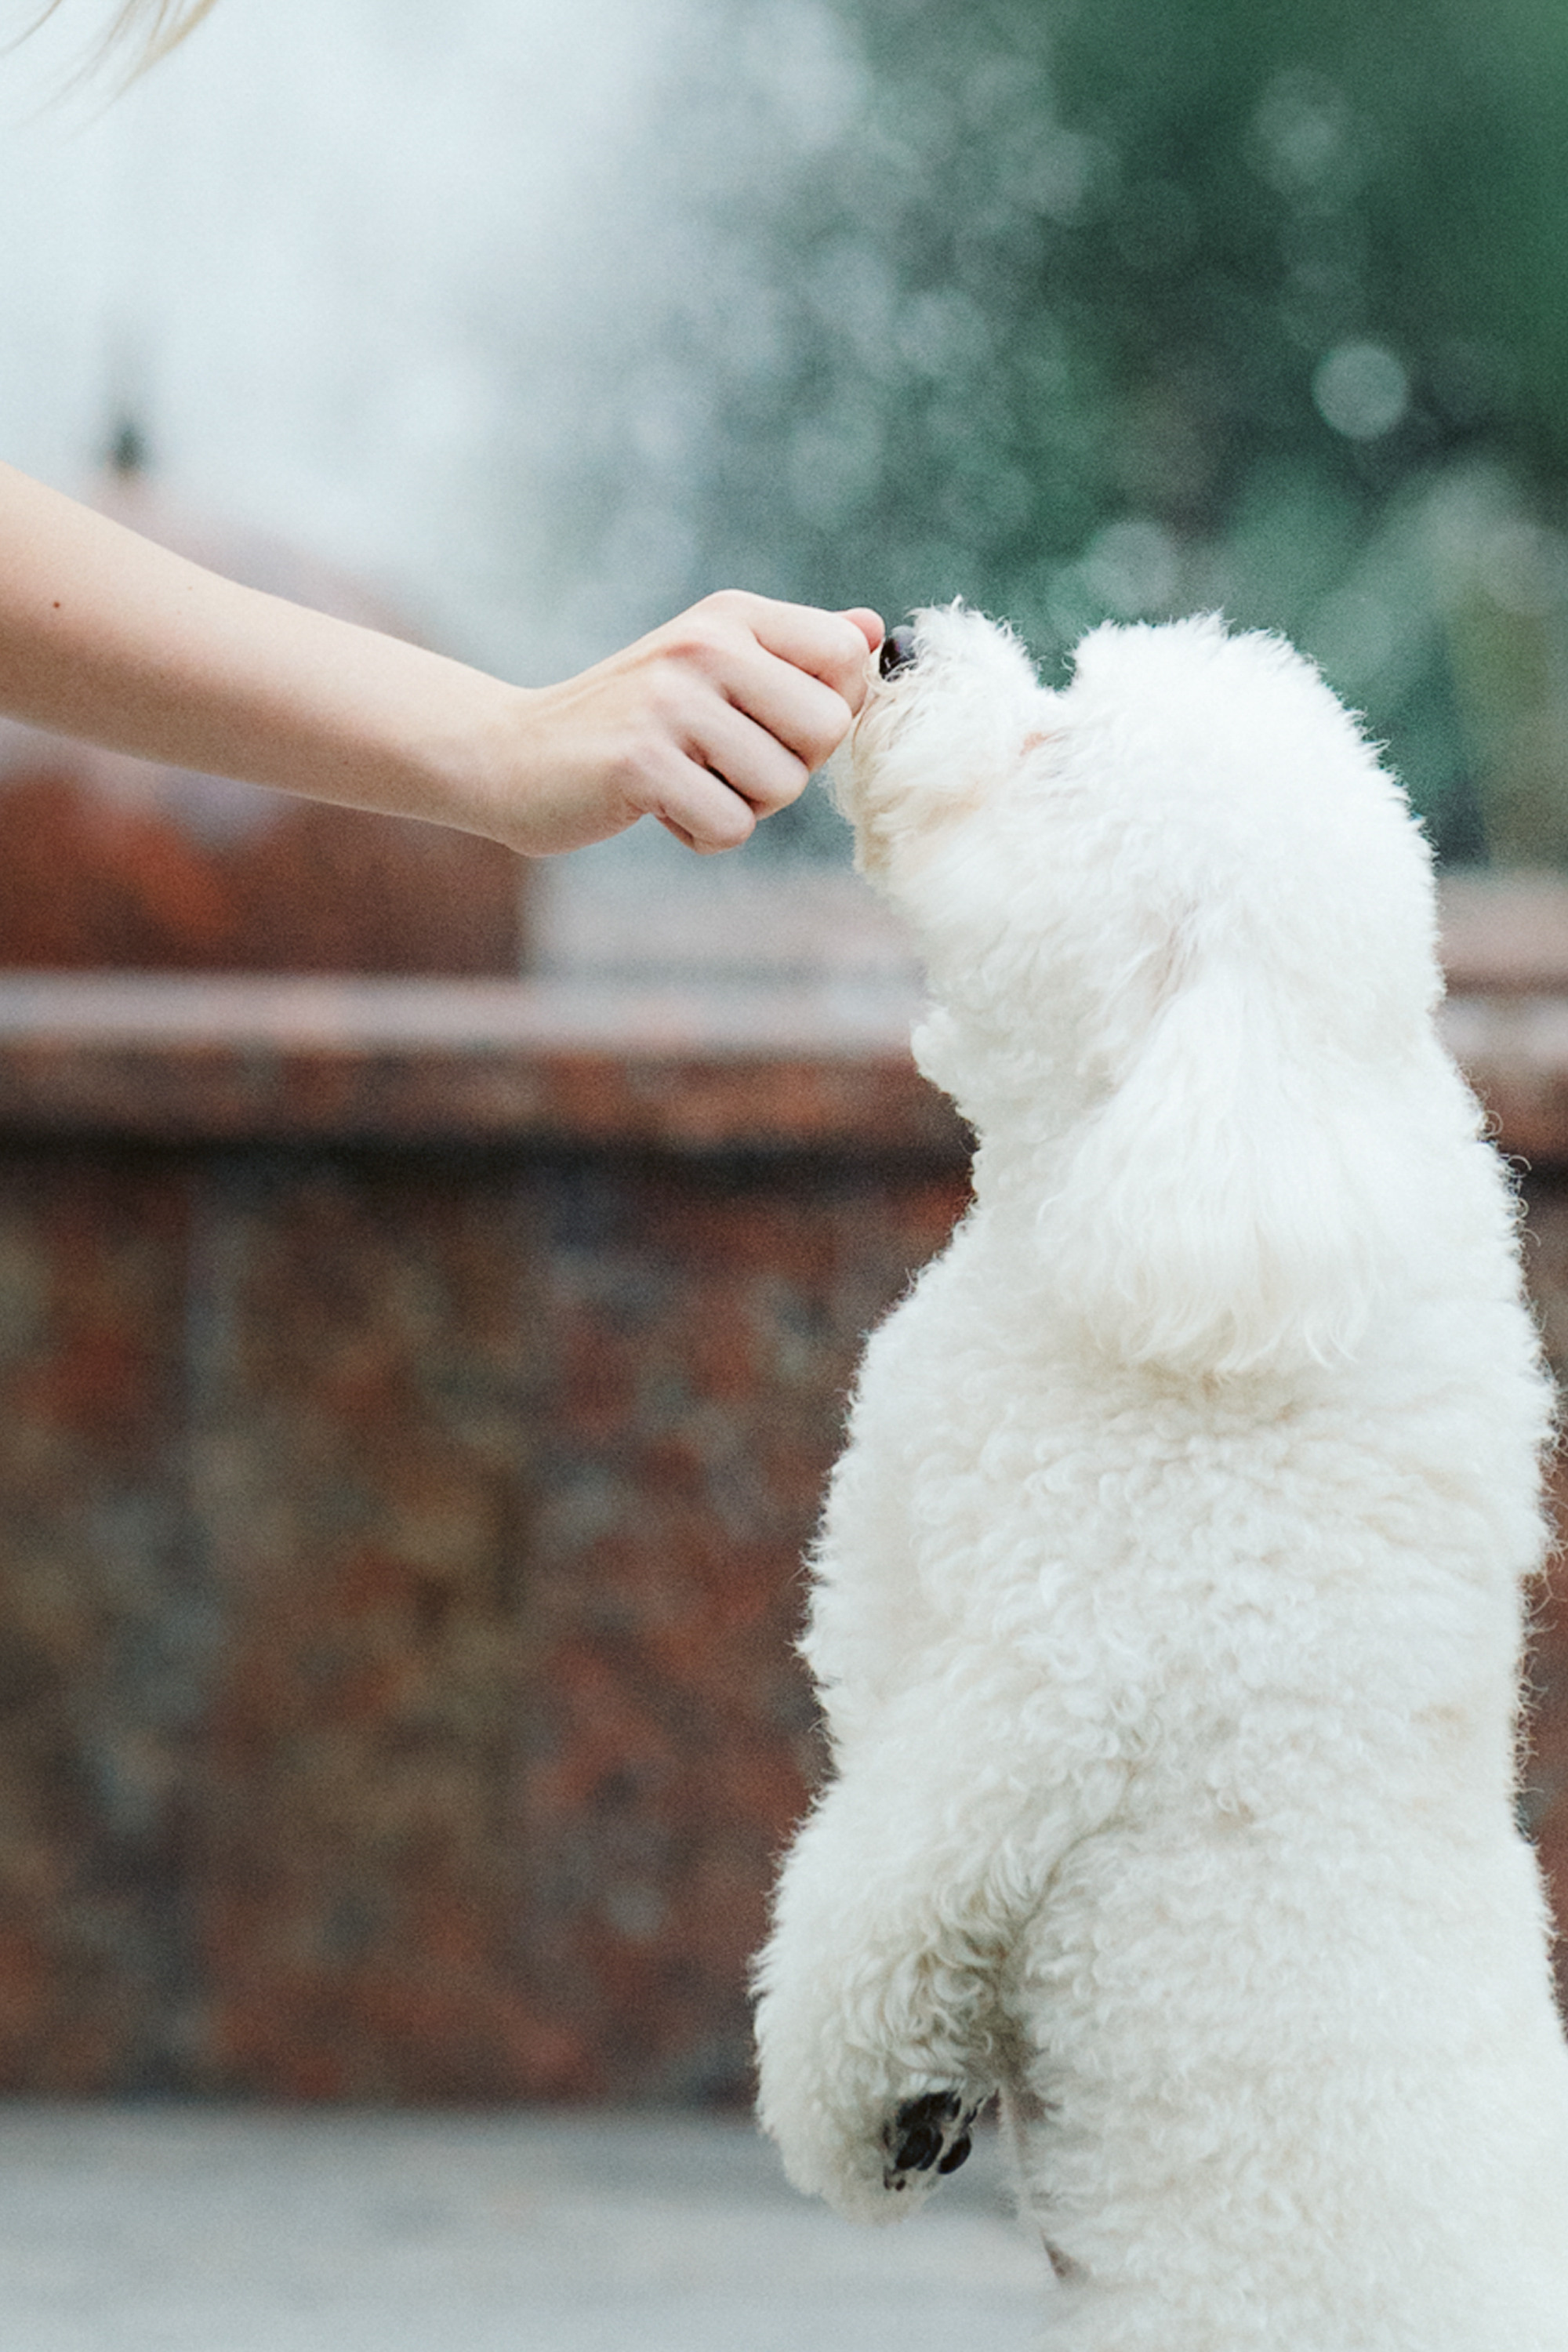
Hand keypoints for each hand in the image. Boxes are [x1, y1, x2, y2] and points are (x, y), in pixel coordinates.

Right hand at [486, 591, 883, 856]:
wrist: (513, 754)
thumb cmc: (630, 720)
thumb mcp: (710, 666)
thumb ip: (794, 649)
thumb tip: (873, 629)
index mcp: (731, 616)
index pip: (848, 656)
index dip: (830, 711)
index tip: (775, 725)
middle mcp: (705, 644)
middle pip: (828, 730)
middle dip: (790, 768)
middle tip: (726, 764)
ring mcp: (671, 701)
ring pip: (782, 787)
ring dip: (741, 806)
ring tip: (685, 782)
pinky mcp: (641, 761)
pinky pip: (730, 826)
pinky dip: (702, 835)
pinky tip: (659, 808)